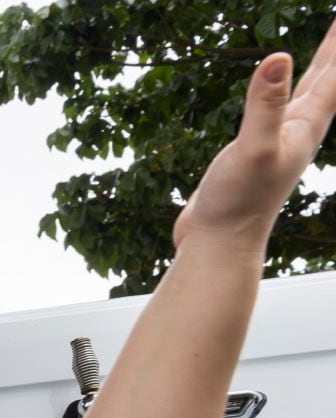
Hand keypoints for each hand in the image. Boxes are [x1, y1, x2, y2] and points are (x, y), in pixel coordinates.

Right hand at [175, 24, 335, 249]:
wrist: (218, 242)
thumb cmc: (239, 202)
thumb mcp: (252, 148)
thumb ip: (265, 104)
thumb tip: (278, 57)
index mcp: (306, 126)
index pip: (334, 75)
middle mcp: (298, 131)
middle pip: (327, 81)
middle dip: (335, 51)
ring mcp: (277, 141)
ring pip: (304, 95)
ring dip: (318, 69)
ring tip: (326, 51)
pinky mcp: (254, 151)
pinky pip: (276, 111)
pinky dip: (282, 92)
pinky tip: (276, 94)